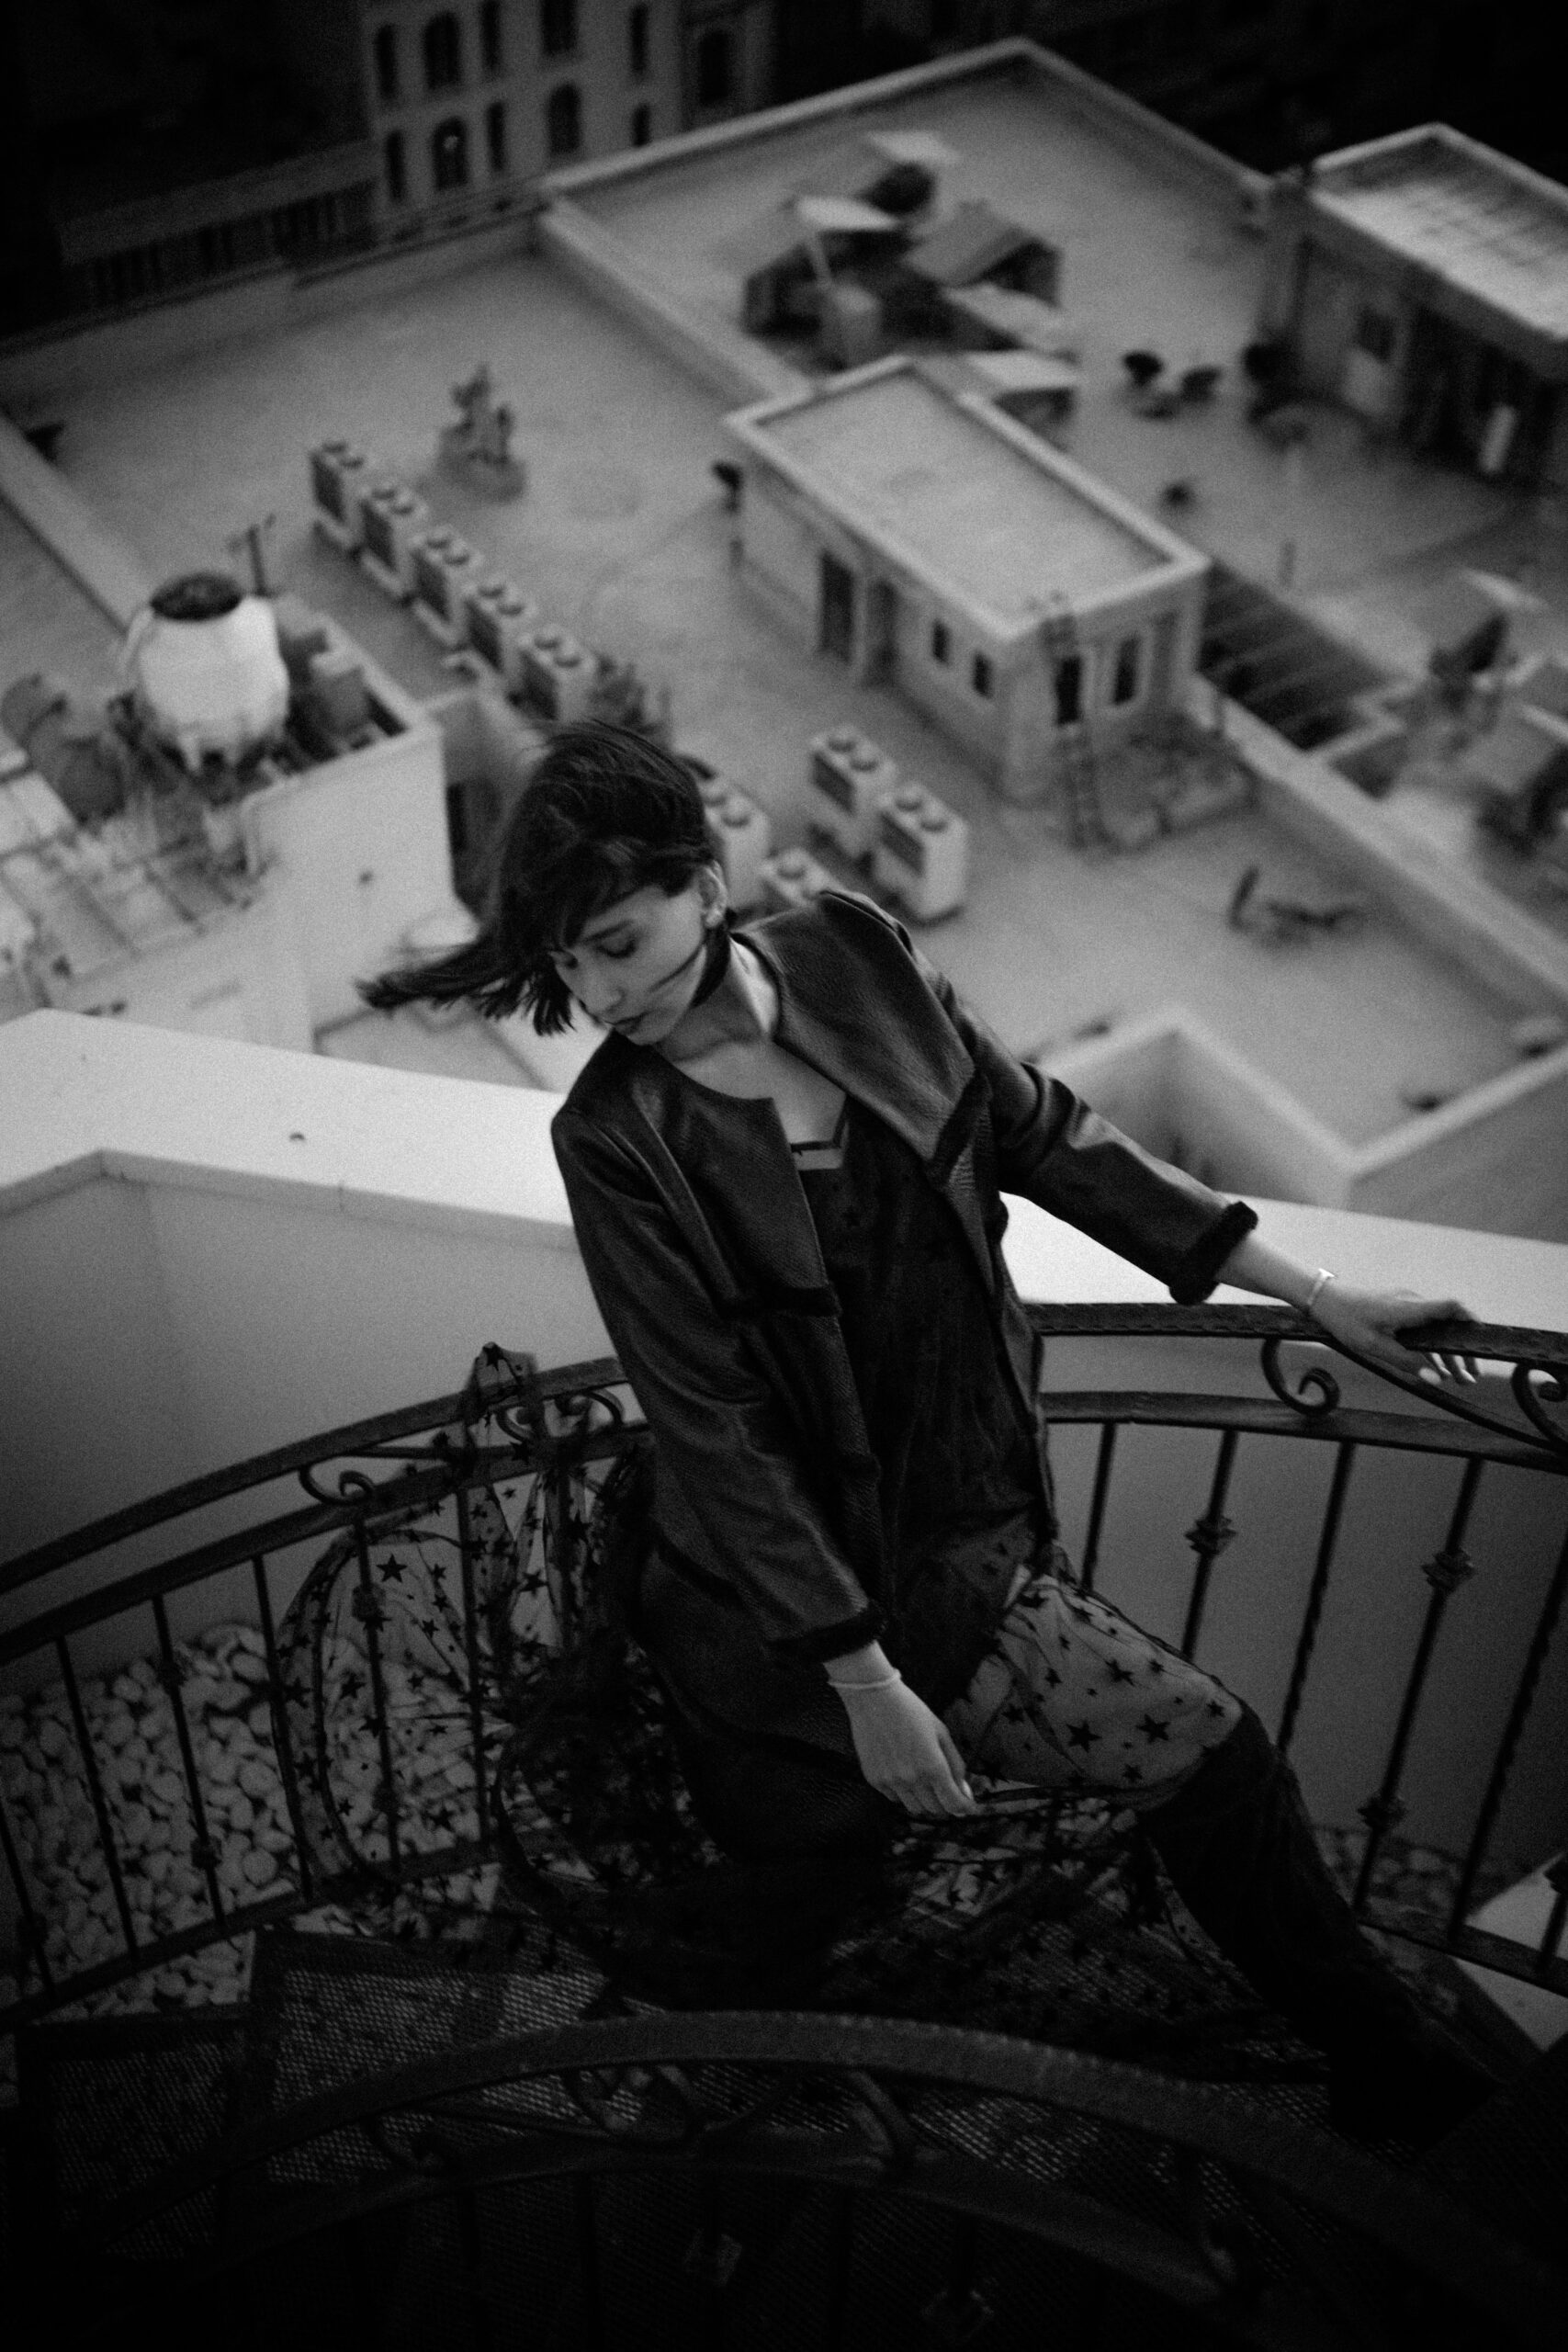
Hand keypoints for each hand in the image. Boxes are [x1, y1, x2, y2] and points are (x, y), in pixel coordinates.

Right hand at [834, 1680, 977, 1818]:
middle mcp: (912, 1779)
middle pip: (935, 1809)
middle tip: (946, 1789)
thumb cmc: (912, 1711)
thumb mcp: (941, 1733)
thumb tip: (964, 1791)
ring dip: (924, 1800)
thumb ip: (955, 1764)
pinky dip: (903, 1792)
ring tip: (924, 1781)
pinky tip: (903, 1774)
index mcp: (933, 1767)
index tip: (968, 1807)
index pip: (953, 1803)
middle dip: (945, 1803)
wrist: (874, 1700)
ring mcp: (891, 1782)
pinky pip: (894, 1798)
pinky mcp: (874, 1780)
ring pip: (914, 1808)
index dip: (964, 1808)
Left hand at [1308, 1283, 1478, 1385]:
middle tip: (1471, 1378)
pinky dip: (1431, 1346)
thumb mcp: (1374, 1346)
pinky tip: (1436, 1367)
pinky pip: (1422, 1327)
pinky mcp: (1397, 1308)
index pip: (1452, 1307)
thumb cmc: (1346, 1320)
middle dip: (1461, 1352)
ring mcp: (1405, 1304)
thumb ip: (1406, 1362)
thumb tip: (1435, 1380)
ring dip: (1446, 1353)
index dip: (1471, 1321)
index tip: (1483, 1341)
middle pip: (1447, 1324)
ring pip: (1435, 1329)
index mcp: (1410, 1308)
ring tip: (1458, 1379)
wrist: (1323, 1297)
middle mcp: (1412, 1302)